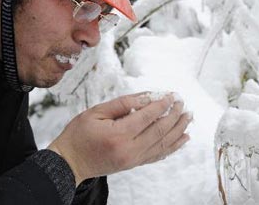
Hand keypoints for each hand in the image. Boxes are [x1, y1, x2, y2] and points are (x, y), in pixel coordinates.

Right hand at [47, 92, 190, 185]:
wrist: (69, 163)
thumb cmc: (79, 135)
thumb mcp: (96, 112)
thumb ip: (124, 104)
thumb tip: (147, 97)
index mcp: (118, 134)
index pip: (148, 116)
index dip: (162, 104)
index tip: (172, 95)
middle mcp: (129, 149)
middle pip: (160, 130)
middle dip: (175, 115)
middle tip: (182, 103)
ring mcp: (133, 159)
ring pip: (163, 143)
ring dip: (179, 129)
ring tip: (188, 117)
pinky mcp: (134, 164)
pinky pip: (158, 155)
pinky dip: (173, 146)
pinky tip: (183, 138)